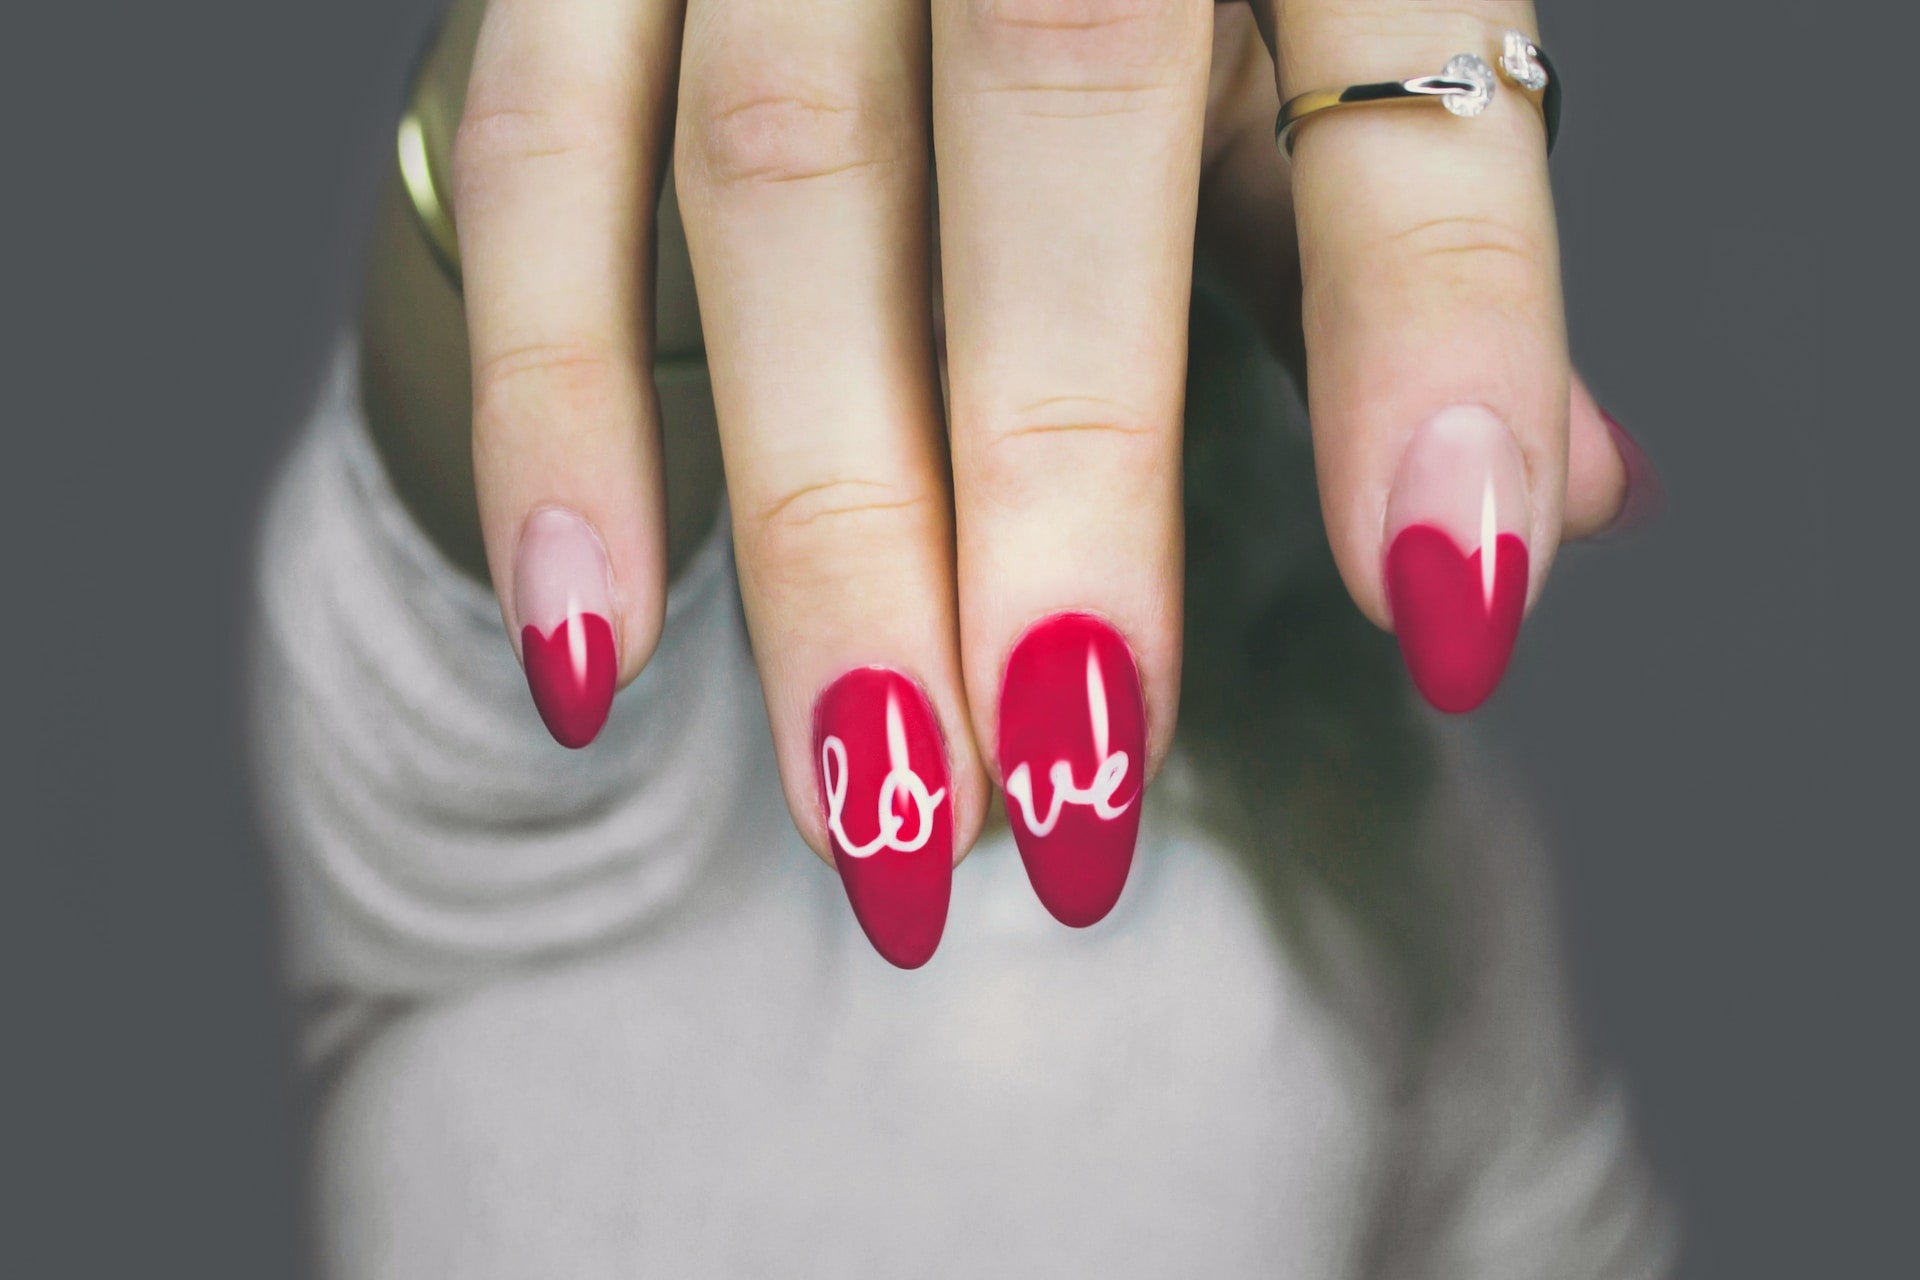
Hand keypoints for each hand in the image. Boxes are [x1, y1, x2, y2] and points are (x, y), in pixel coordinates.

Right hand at [447, 0, 1643, 966]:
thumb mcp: (1307, 30)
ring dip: (821, 526)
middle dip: (1061, 489)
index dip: (1437, 340)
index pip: (1395, 87)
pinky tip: (587, 649)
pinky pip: (535, 155)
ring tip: (878, 811)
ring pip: (777, 173)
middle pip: (1056, 105)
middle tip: (1074, 791)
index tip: (1453, 607)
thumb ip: (1393, 240)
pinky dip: (557, 411)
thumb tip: (1571, 496)